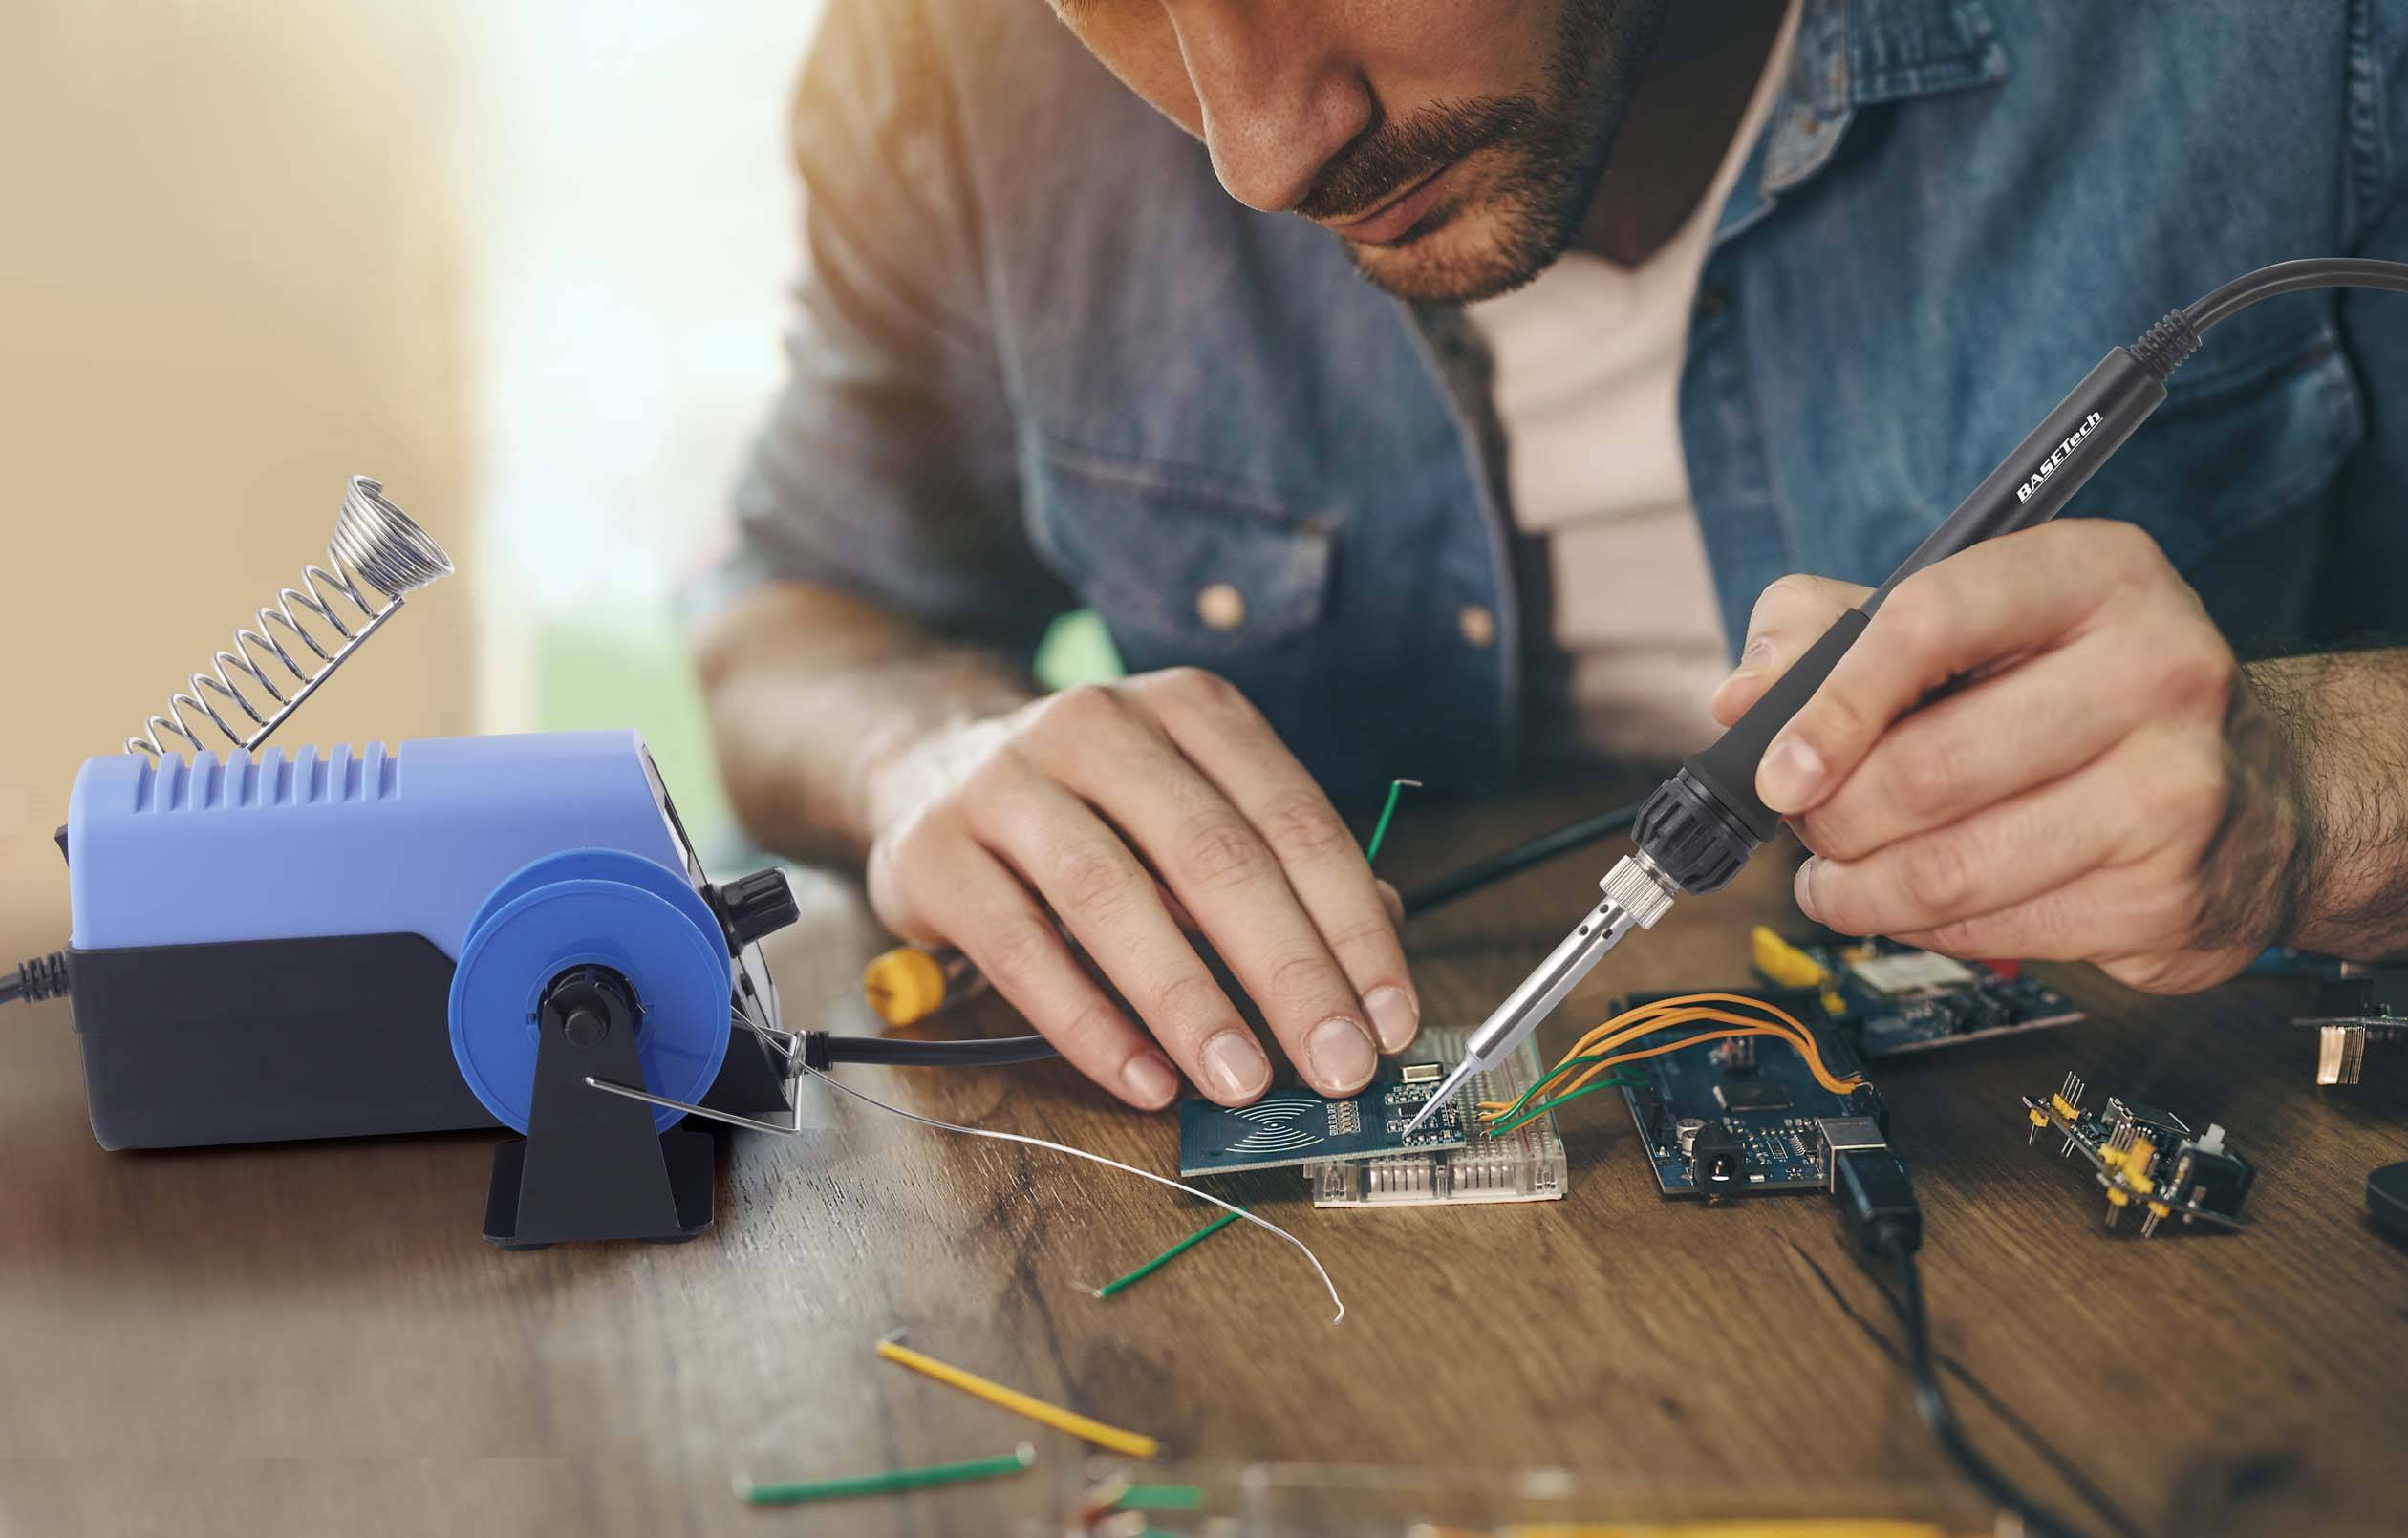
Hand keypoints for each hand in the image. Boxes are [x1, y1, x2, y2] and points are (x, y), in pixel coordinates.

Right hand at [860, 668, 1415, 1107]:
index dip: (1351, 925)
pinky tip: (1145, 1079)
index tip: (1388, 1019)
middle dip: (1289, 973)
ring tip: (1243, 1081)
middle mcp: (1097, 726)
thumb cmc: (1099, 808)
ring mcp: (1006, 782)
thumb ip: (1278, 869)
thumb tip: (1375, 954)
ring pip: (1111, 896)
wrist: (932, 769)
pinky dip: (1089, 1024)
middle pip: (1213, 855)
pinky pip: (1021, 950)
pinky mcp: (935, 851)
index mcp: (1187, 708)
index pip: (1292, 820)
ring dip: (1190, 1002)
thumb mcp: (1194, 808)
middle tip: (1336, 1065)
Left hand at [1708, 521, 2306, 993]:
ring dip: (1858, 890)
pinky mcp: (2168, 897)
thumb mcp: (1966, 622)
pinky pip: (1991, 931)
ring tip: (1838, 877)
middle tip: (1809, 823)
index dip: (1829, 704)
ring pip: (1946, 869)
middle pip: (1923, 769)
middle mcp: (2157, 669)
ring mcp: (2176, 789)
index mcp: (2097, 574)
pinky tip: (1924, 903)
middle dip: (1831, 816)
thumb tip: (1743, 697)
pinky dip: (1927, 928)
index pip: (1928, 621)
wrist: (2259, 791)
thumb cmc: (2074, 693)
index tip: (1778, 770)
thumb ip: (1832, 631)